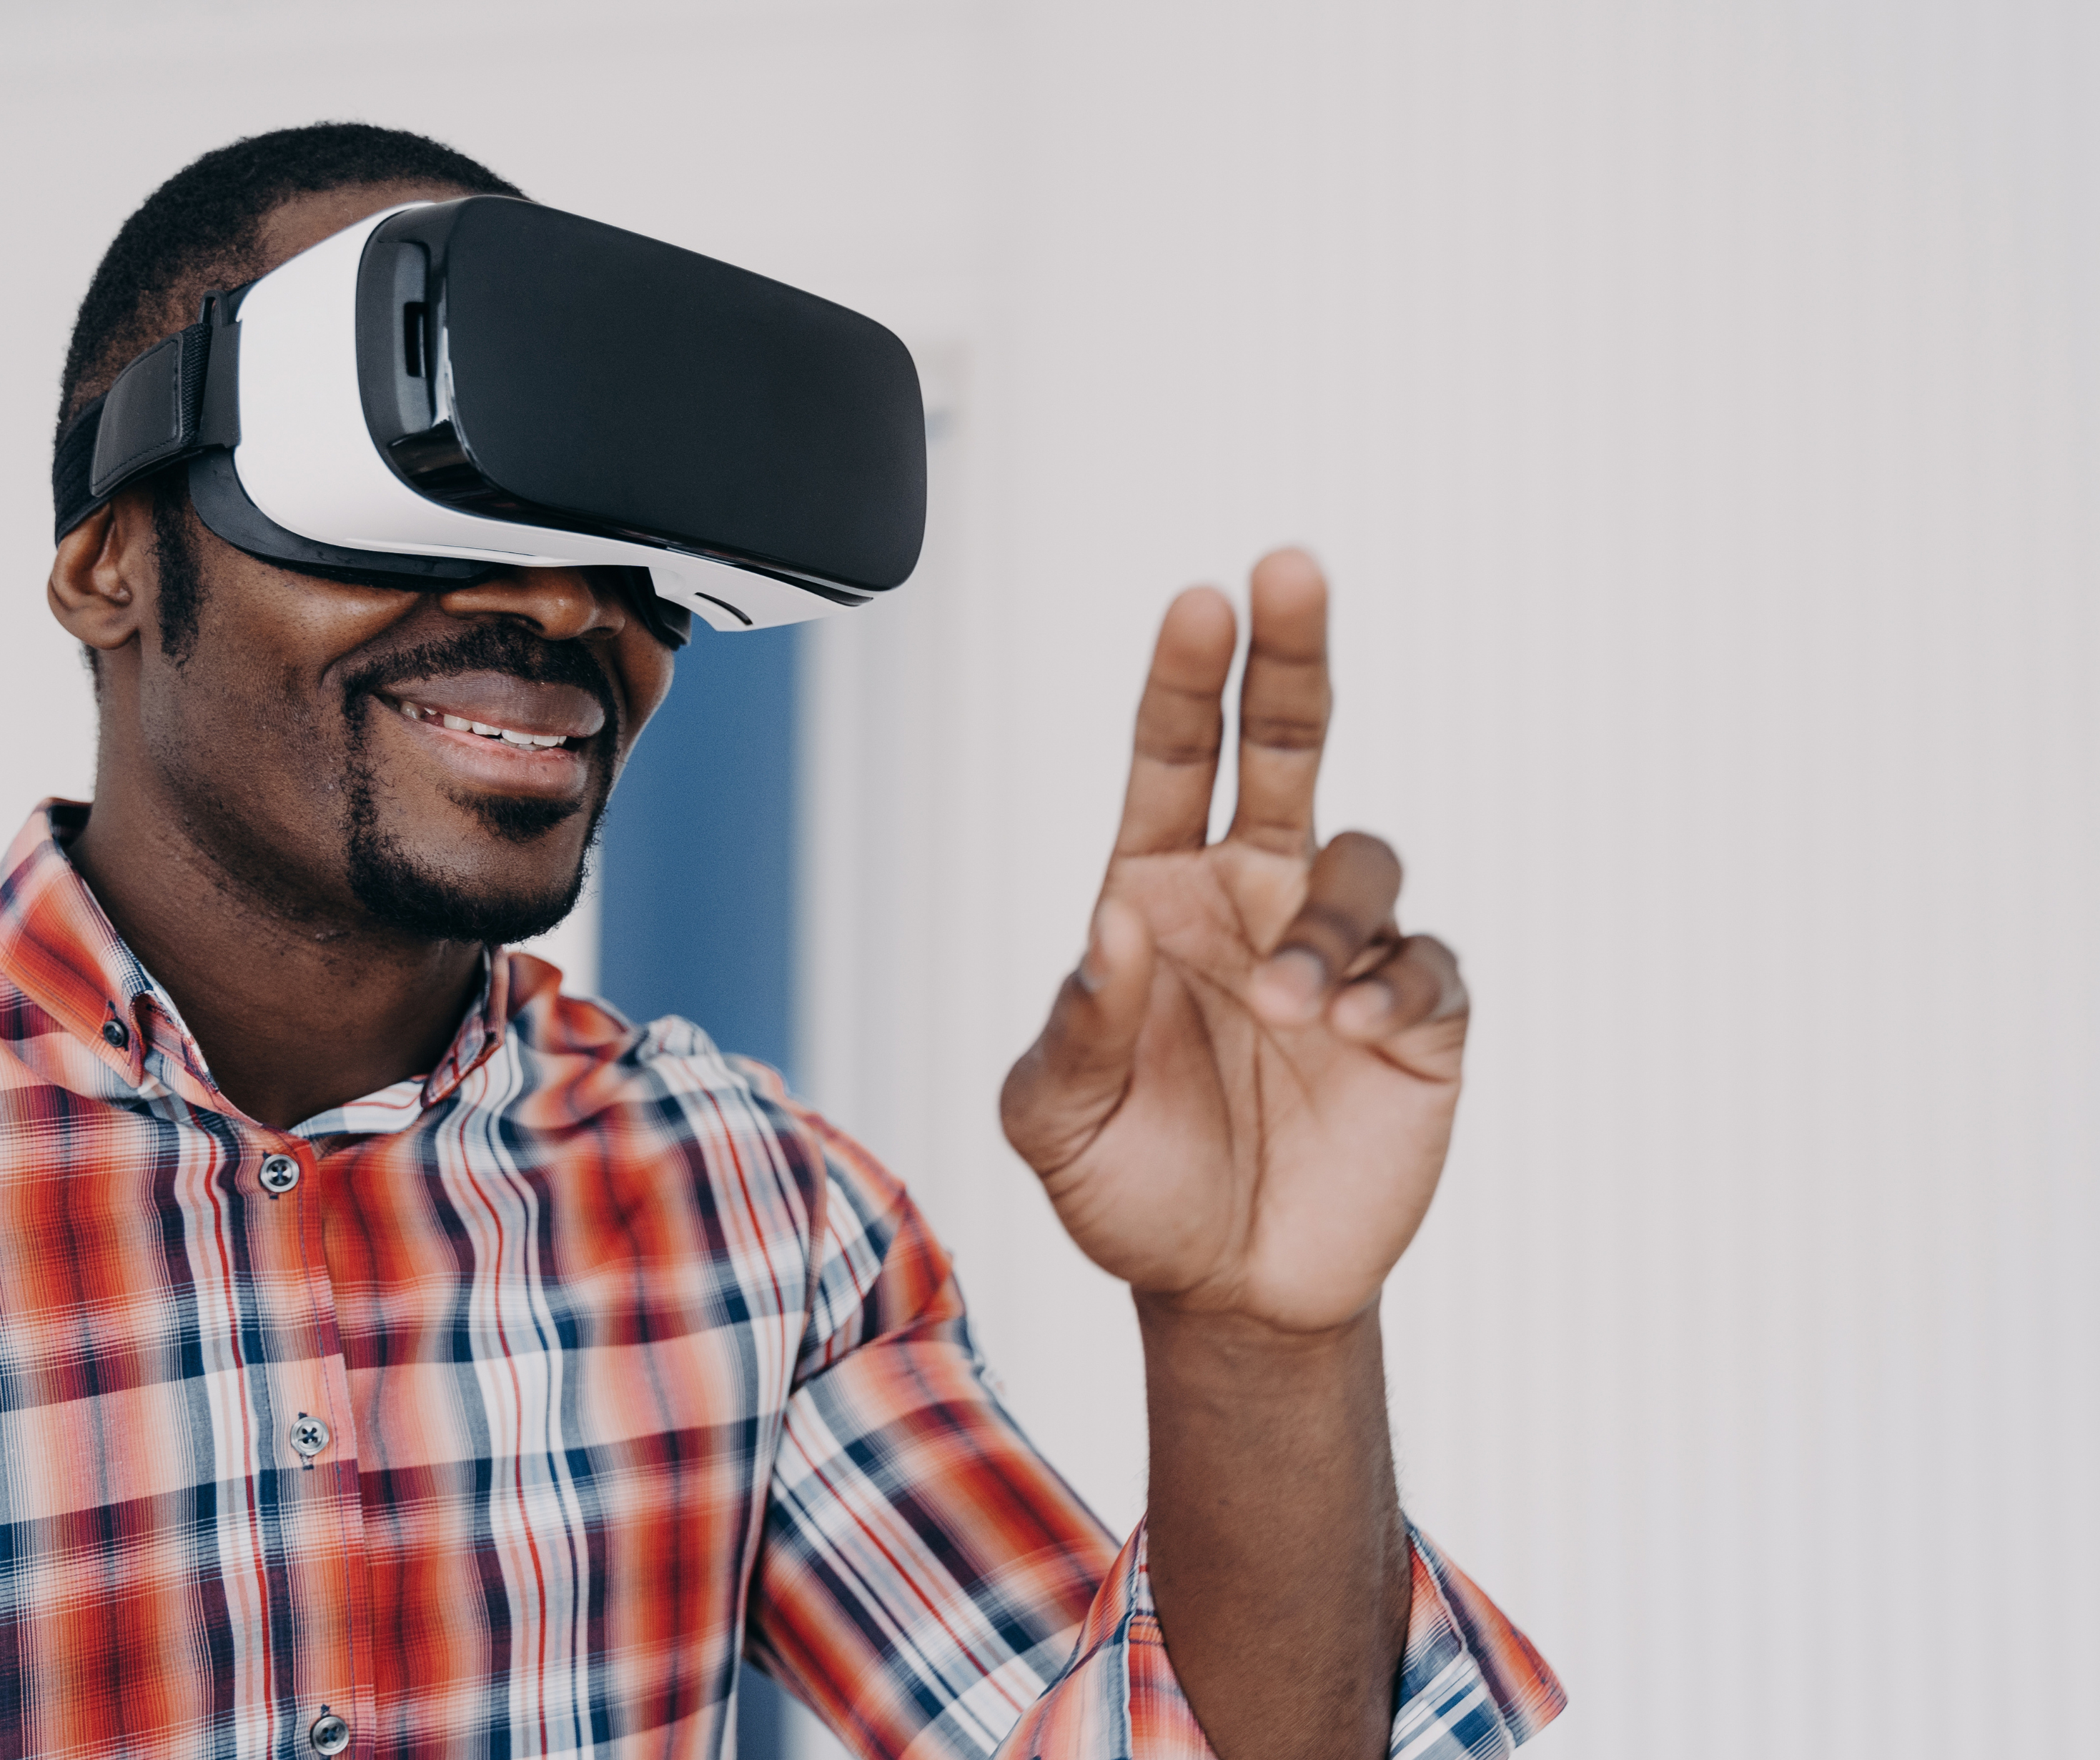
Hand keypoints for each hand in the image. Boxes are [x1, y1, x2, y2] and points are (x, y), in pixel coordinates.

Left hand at [1001, 549, 1467, 1335]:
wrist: (1227, 1290)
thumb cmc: (1132, 1188)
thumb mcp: (1057, 1120)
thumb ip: (1076, 1025)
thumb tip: (1117, 922)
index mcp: (1161, 896)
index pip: (1172, 760)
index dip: (1184, 682)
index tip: (1200, 601)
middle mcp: (1255, 901)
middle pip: (1285, 745)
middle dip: (1291, 657)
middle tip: (1290, 568)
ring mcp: (1339, 954)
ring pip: (1361, 864)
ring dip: (1327, 920)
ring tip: (1290, 1003)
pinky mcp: (1416, 1022)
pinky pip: (1426, 965)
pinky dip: (1395, 983)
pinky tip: (1354, 1026)